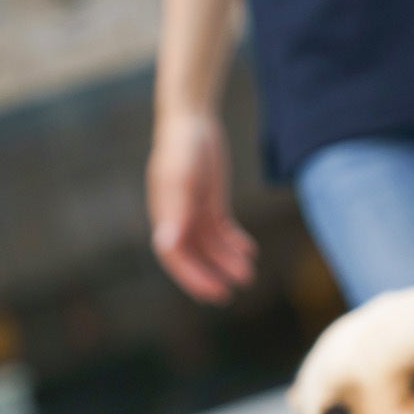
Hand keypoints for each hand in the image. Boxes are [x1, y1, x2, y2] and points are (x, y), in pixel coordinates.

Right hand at [148, 110, 255, 303]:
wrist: (192, 120)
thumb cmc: (183, 147)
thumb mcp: (182, 179)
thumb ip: (176, 212)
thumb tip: (167, 245)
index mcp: (164, 215)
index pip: (174, 256)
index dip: (193, 277)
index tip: (214, 293)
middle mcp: (176, 216)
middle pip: (192, 255)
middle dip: (209, 276)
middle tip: (232, 293)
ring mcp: (192, 209)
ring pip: (210, 245)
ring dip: (226, 261)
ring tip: (248, 274)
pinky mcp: (208, 201)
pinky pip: (220, 230)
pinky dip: (233, 243)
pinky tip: (249, 252)